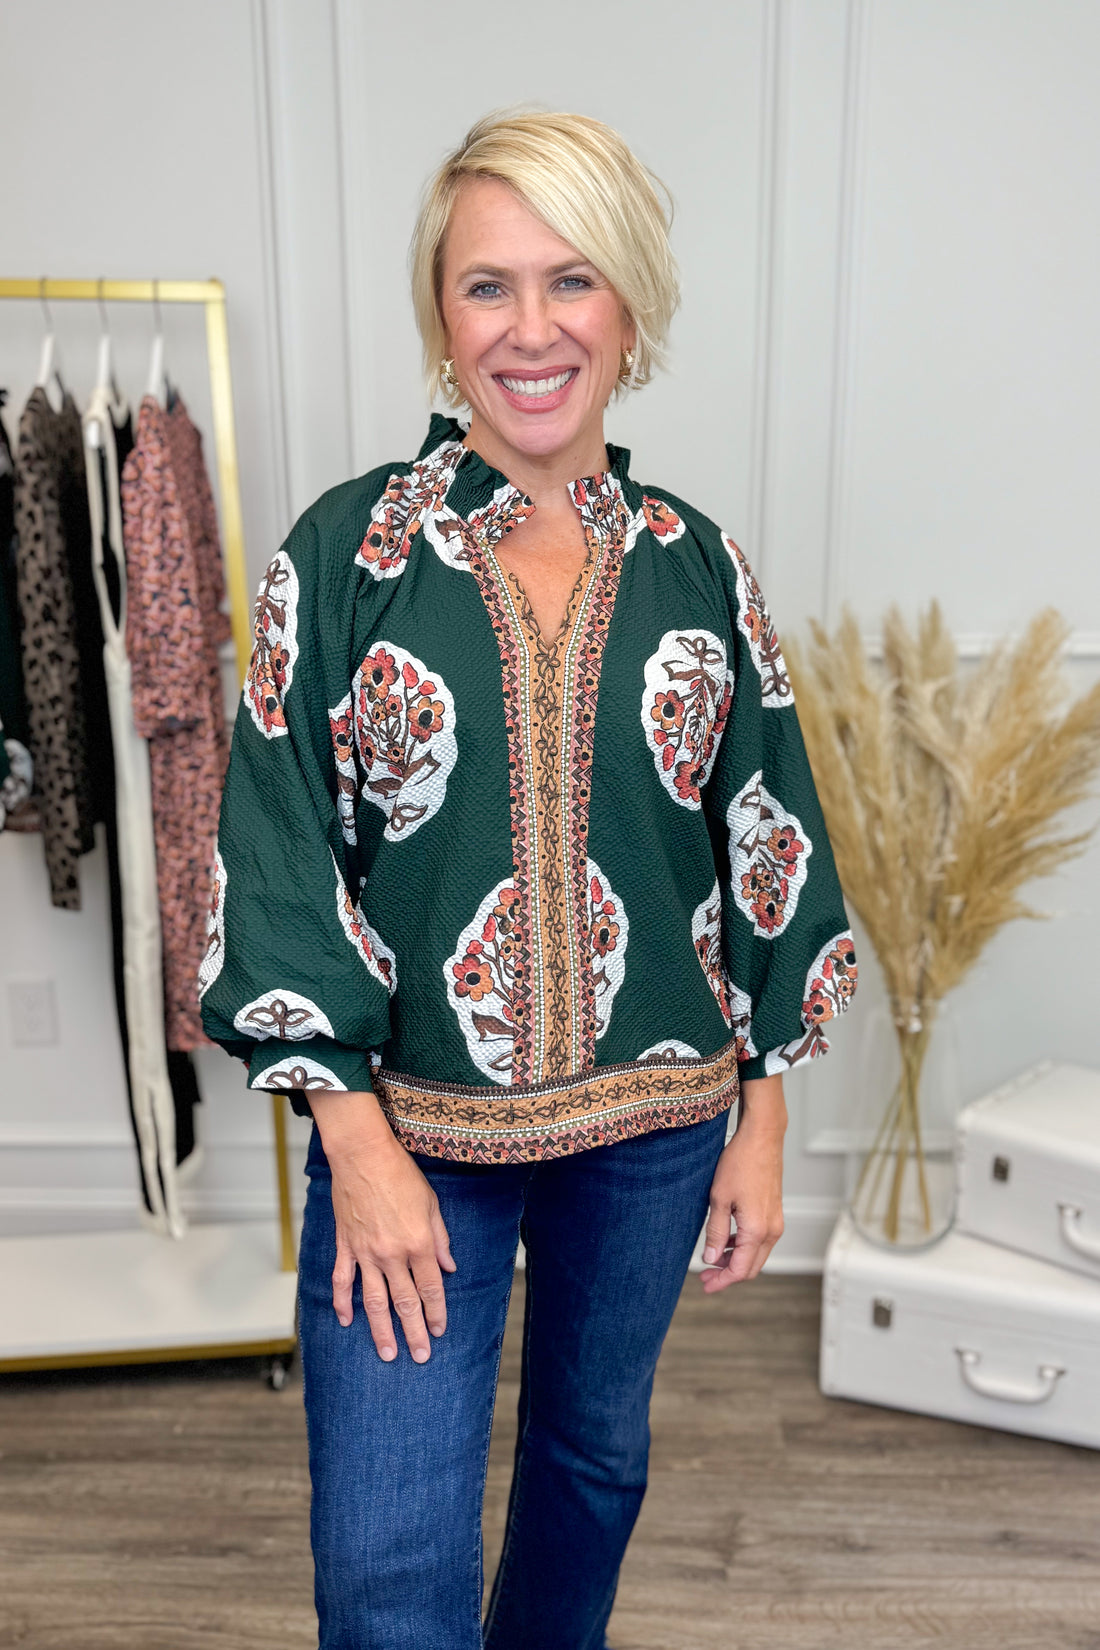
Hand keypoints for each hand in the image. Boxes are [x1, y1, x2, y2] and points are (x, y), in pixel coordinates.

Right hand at [310, 1090, 456, 1361]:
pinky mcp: (345, 1246)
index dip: (436, 1312)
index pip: (430, 1288)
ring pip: (373, 1301)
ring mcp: (365, 1253)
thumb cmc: (401, 1174)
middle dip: (413, 1332)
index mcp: (418, 1243)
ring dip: (381, 1330)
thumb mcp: (431, 1203)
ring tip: (387, 1353)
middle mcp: (392, 1254)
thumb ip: (440, 1239)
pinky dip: (343, 1303)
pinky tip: (346, 1321)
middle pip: (405, 1302)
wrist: (363, 1155)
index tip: (439, 1332)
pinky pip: (342, 1281)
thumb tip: (448, 1267)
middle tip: (420, 1357)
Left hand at [700, 1075, 786, 1290]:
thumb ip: (716, 1232)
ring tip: (713, 1259)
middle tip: (705, 1277)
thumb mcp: (719, 1199)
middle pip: (751, 1267)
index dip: (721, 1281)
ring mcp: (776, 1221)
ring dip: (736, 1261)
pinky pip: (760, 1240)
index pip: (740, 1270)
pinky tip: (727, 1241)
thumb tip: (711, 1259)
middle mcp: (772, 1230)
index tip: (705, 1284)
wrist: (762, 1138)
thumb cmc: (740, 1163)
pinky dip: (744, 1247)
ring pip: (757, 1255)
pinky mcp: (774, 1212)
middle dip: (728, 1275)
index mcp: (757, 1230)